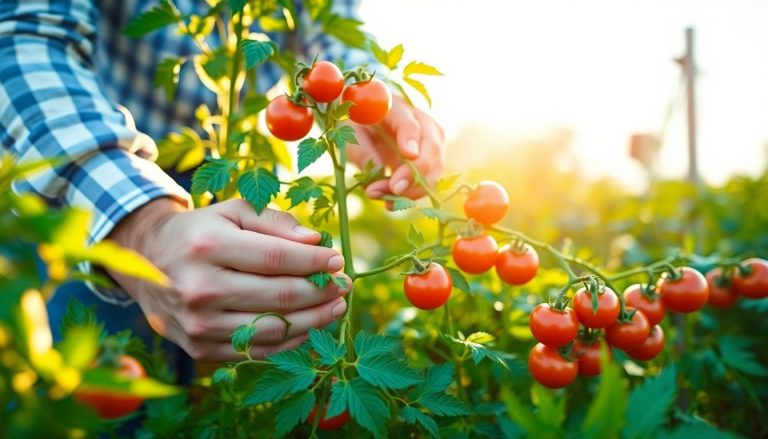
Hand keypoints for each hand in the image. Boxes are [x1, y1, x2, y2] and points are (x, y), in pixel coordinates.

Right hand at [107, 198, 349, 360]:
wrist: (146, 262)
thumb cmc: (202, 232)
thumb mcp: (233, 211)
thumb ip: (275, 221)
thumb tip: (316, 242)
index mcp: (207, 246)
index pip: (277, 258)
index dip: (315, 261)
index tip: (338, 260)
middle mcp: (199, 288)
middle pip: (280, 296)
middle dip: (321, 291)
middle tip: (344, 285)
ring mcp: (198, 324)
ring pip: (273, 329)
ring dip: (315, 320)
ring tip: (336, 306)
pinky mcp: (200, 349)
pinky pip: (257, 350)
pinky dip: (290, 340)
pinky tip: (310, 326)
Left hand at [346, 96, 444, 201]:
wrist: (366, 124)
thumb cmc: (355, 125)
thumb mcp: (348, 134)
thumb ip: (361, 152)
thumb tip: (375, 180)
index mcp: (396, 108)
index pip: (409, 122)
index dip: (410, 138)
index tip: (408, 155)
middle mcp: (421, 123)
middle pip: (432, 146)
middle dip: (415, 172)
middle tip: (394, 189)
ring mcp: (430, 143)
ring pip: (435, 168)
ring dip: (412, 189)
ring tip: (384, 200)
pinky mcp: (430, 161)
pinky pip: (428, 181)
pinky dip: (412, 195)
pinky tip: (390, 203)